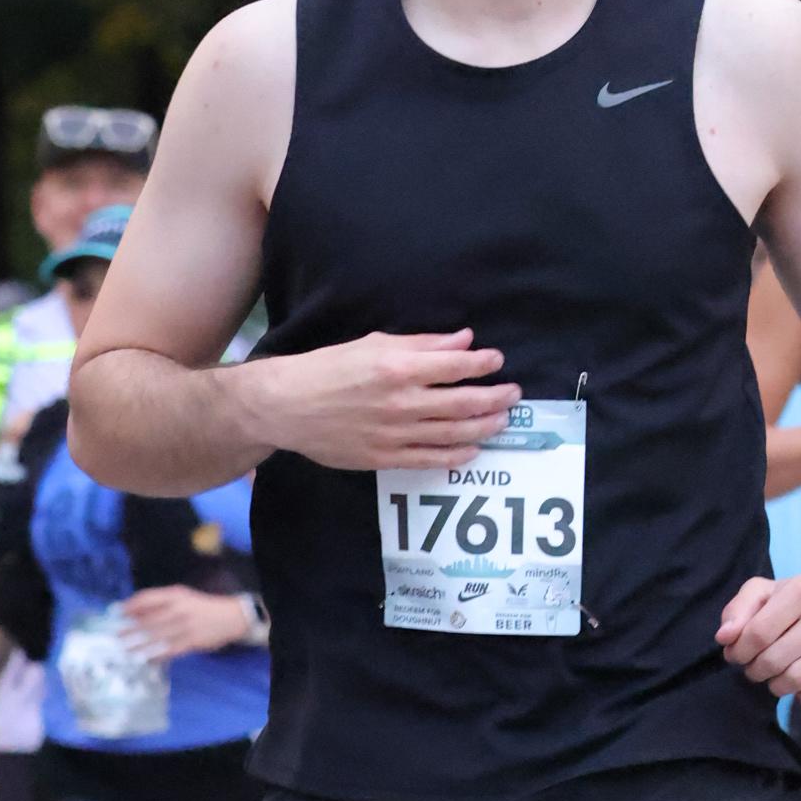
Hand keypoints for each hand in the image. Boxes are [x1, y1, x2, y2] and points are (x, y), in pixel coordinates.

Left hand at [120, 586, 255, 655]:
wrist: (229, 617)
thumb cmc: (199, 607)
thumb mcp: (182, 598)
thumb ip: (160, 603)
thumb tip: (133, 612)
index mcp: (175, 595)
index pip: (147, 599)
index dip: (131, 606)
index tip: (117, 613)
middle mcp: (179, 609)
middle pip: (149, 620)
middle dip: (131, 628)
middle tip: (116, 636)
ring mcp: (185, 627)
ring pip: (157, 637)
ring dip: (140, 644)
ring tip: (125, 650)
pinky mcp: (192, 642)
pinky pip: (170, 650)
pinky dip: (157, 655)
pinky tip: (146, 659)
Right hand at [260, 330, 519, 471]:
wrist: (286, 406)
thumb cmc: (326, 369)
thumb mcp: (371, 344)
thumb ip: (420, 344)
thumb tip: (462, 340)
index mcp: (397, 369)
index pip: (455, 367)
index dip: (483, 364)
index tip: (498, 360)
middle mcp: (401, 403)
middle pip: (463, 403)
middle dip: (494, 398)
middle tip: (513, 393)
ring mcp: (395, 435)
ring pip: (453, 434)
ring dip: (483, 427)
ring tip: (501, 420)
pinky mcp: (385, 458)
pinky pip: (430, 460)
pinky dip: (456, 455)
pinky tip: (472, 449)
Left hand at [716, 571, 800, 704]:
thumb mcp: (769, 592)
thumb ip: (739, 609)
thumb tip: (724, 638)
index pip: (756, 634)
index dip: (739, 652)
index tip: (738, 655)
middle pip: (774, 661)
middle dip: (756, 671)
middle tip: (758, 668)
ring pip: (796, 681)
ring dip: (777, 686)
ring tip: (778, 677)